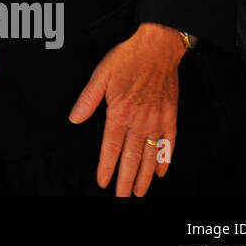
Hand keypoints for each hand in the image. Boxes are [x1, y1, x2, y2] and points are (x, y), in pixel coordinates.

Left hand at [69, 22, 183, 196]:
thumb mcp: (100, 75)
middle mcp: (139, 121)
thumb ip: (88, 100)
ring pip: (150, 156)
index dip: (106, 167)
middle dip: (126, 181)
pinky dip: (165, 160)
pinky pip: (169, 144)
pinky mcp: (170, 116)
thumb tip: (74, 119)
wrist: (158, 48)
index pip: (111, 147)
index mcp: (119, 112)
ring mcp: (157, 121)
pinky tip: (161, 172)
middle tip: (122, 198)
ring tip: (140, 192)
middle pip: (131, 158)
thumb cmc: (128, 58)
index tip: (103, 182)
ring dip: (145, 177)